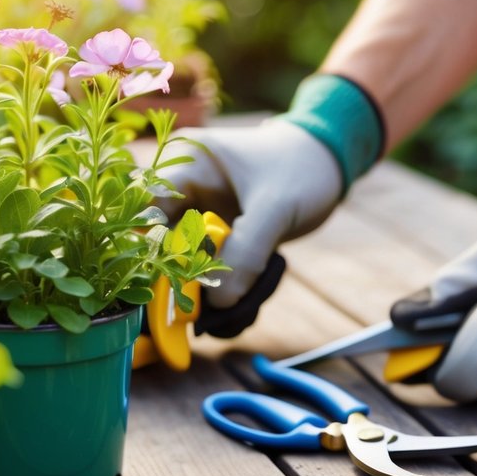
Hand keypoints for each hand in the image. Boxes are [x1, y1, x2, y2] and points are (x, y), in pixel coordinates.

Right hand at [156, 120, 340, 331]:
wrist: (328, 164)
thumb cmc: (303, 168)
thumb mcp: (276, 207)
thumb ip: (247, 251)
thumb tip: (217, 303)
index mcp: (188, 165)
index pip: (148, 209)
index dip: (155, 247)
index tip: (175, 282)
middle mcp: (187, 192)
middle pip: (164, 244)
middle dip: (184, 280)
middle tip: (206, 311)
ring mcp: (202, 217)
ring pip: (187, 264)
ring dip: (208, 292)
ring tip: (234, 312)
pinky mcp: (220, 238)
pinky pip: (210, 271)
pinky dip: (226, 291)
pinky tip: (246, 303)